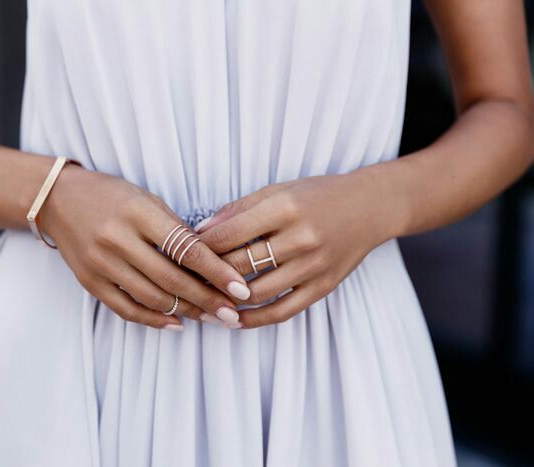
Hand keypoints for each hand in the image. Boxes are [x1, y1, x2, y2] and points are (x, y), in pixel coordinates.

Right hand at [40, 165, 249, 329]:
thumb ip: (176, 230)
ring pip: (152, 298)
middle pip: (172, 279)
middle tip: (232, 314)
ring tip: (212, 317)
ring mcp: (100, 263)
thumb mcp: (147, 200)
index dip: (217, 273)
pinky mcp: (89, 282)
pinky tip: (177, 322)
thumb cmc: (110, 196)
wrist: (57, 200)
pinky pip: (126, 309)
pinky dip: (154, 319)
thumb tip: (211, 264)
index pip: (187, 249)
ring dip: (186, 312)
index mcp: (138, 213)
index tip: (241, 289)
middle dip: (208, 300)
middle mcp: (117, 239)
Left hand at [198, 172, 392, 328]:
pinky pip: (283, 310)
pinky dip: (255, 319)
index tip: (181, 253)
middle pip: (239, 264)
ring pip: (257, 292)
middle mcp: (301, 238)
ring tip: (203, 301)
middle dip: (207, 275)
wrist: (371, 208)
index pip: (229, 234)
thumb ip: (239, 209)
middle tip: (184, 280)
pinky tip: (235, 319)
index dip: (200, 247)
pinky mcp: (323, 287)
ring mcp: (314, 266)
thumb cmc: (319, 195)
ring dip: (226, 299)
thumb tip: (201, 231)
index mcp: (285, 208)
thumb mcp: (279, 190)